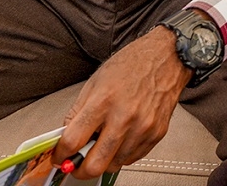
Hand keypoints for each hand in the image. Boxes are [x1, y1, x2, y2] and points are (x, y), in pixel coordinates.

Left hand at [52, 25, 191, 177]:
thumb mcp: (95, 81)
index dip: (60, 154)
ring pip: (114, 166)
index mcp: (104, 100)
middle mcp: (124, 117)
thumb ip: (77, 112)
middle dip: (79, 169)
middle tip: (76, 163)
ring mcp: (143, 127)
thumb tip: (65, 138)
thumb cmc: (132, 64)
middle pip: (94, 165)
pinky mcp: (157, 133)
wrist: (167, 57)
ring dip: (104, 160)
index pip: (73, 141)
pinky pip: (133, 158)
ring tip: (103, 143)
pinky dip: (122, 154)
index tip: (60, 156)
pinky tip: (121, 138)